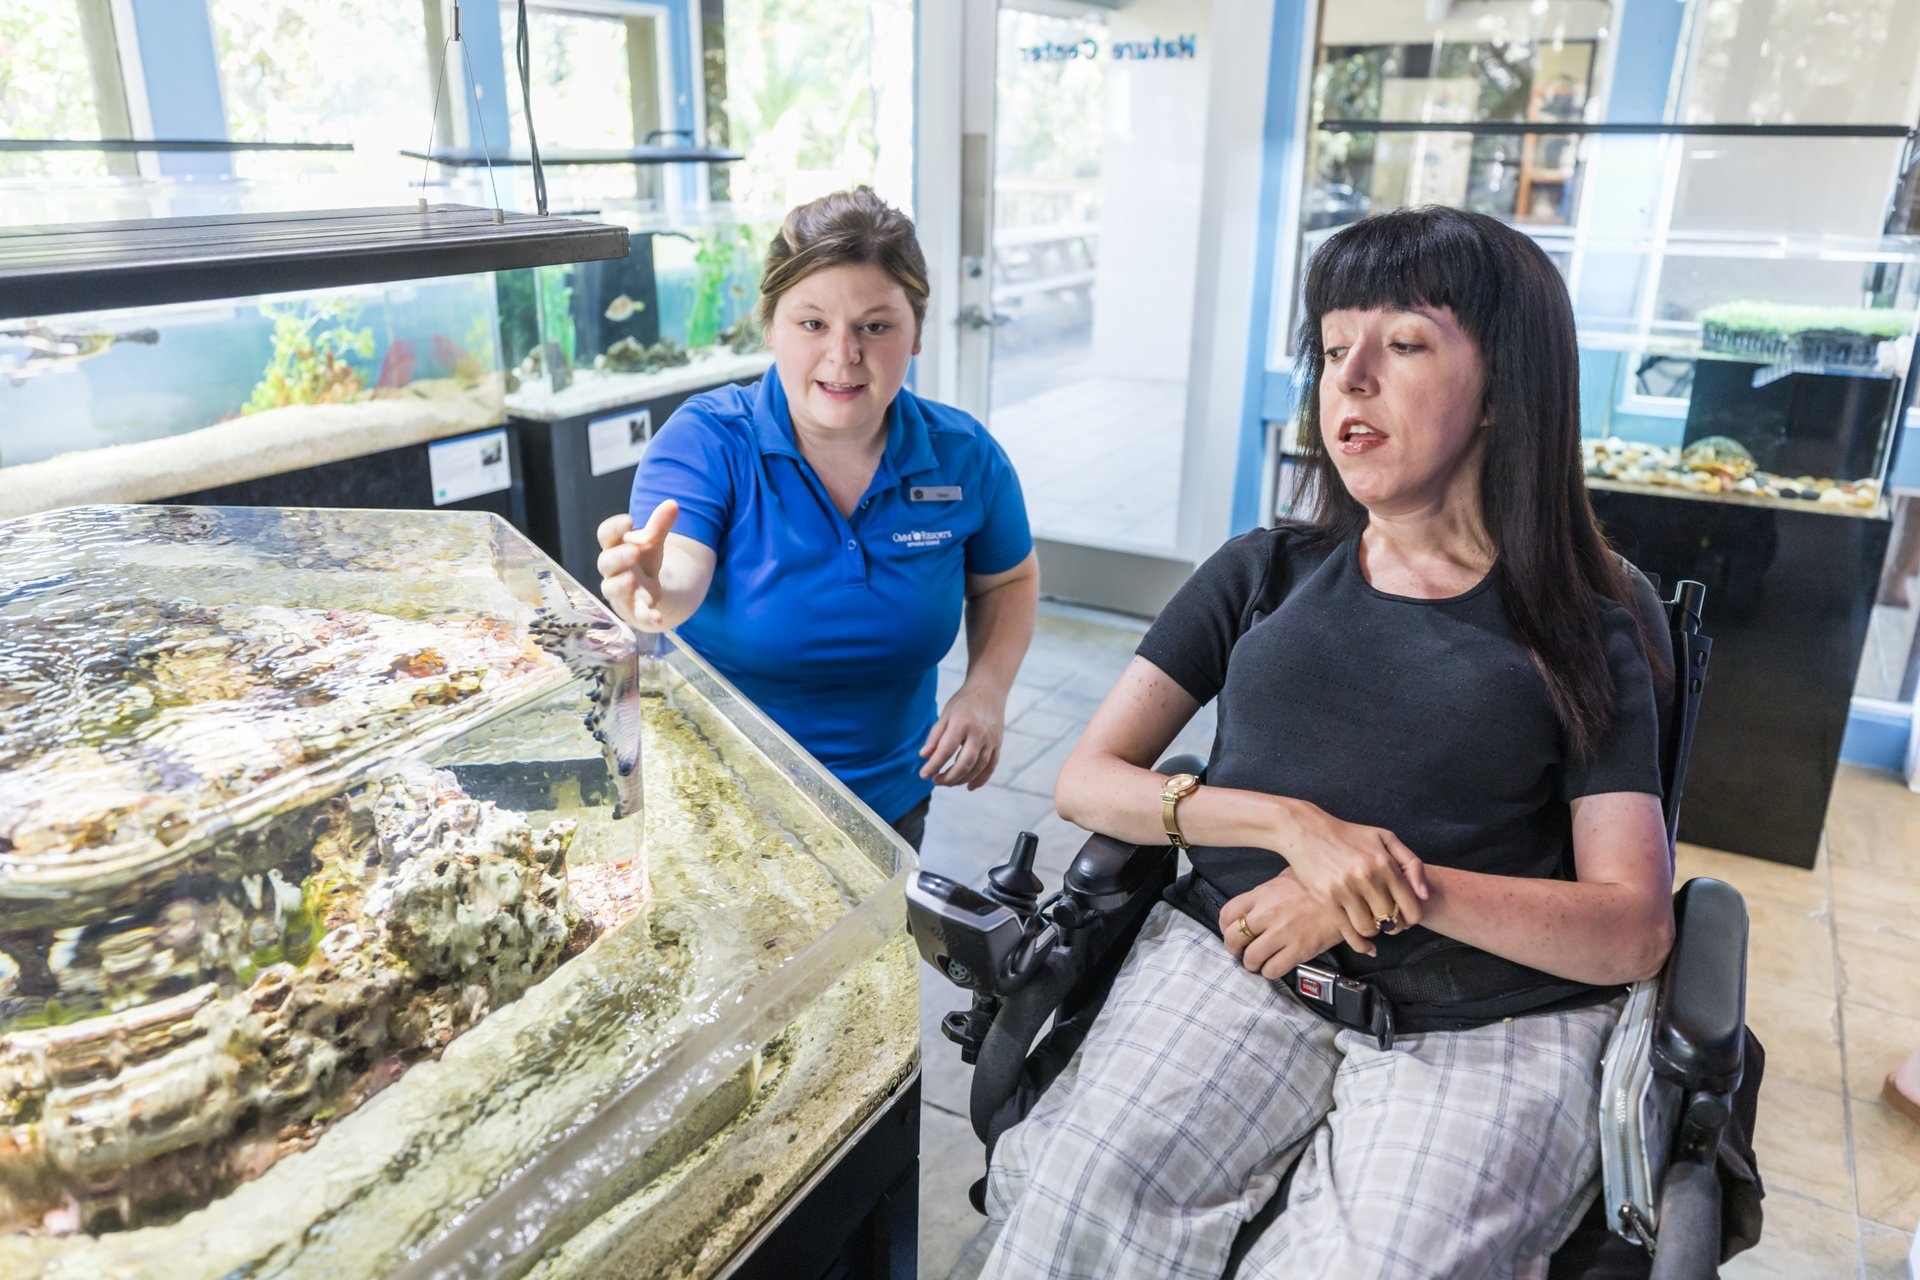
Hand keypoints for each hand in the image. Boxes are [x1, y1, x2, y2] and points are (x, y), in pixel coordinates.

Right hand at [596, 500, 677, 630]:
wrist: (646, 589)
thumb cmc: (642, 560)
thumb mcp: (652, 542)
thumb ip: (660, 525)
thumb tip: (673, 503)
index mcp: (615, 547)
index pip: (605, 535)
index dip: (613, 528)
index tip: (628, 520)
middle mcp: (613, 570)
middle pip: (606, 563)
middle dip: (618, 557)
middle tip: (633, 551)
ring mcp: (620, 592)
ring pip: (612, 589)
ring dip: (621, 585)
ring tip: (632, 580)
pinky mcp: (633, 610)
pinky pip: (636, 615)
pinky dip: (646, 617)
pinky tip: (658, 618)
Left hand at [919, 680, 1005, 788]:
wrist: (989, 690)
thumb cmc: (963, 703)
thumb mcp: (945, 714)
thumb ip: (935, 736)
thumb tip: (923, 756)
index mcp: (962, 724)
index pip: (946, 750)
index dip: (934, 765)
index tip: (923, 775)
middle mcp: (979, 733)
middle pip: (964, 763)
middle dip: (948, 777)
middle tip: (935, 781)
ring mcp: (991, 740)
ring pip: (977, 768)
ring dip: (962, 780)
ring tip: (947, 782)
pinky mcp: (998, 744)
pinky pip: (991, 766)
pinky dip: (981, 779)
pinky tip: (969, 787)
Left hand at [1220, 871, 1359, 976]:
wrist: (1348, 896)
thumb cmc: (1319, 883)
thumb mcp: (1288, 876)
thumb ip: (1269, 890)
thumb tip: (1258, 899)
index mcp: (1262, 894)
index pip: (1227, 914)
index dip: (1225, 927)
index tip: (1231, 932)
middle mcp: (1267, 914)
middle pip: (1233, 938)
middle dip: (1234, 949)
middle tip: (1242, 951)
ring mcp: (1282, 933)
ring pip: (1251, 958)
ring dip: (1251, 963)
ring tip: (1258, 962)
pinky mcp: (1299, 950)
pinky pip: (1273, 969)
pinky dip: (1269, 972)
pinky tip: (1274, 966)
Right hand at [1270, 800, 1428, 943]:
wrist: (1308, 832)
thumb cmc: (1349, 835)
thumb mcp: (1385, 838)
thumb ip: (1412, 864)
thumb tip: (1424, 895)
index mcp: (1385, 864)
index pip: (1411, 908)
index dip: (1411, 918)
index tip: (1405, 916)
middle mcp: (1367, 878)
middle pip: (1391, 921)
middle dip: (1392, 925)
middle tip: (1388, 921)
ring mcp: (1346, 890)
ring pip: (1370, 929)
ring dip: (1374, 931)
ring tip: (1372, 922)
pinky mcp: (1327, 899)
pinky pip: (1348, 932)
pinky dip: (1360, 945)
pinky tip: (1367, 948)